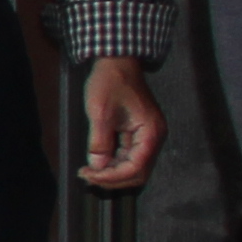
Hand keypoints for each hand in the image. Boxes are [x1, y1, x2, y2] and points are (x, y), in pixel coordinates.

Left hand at [78, 57, 163, 190]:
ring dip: (112, 173)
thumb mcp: (101, 112)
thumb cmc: (110, 83)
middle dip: (113, 178)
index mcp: (151, 133)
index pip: (136, 167)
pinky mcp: (138, 133)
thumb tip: (97, 166)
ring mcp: (147, 136)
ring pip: (133, 166)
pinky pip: (128, 156)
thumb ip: (100, 141)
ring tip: (89, 171)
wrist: (116, 62)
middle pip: (138, 172)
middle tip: (87, 176)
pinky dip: (113, 163)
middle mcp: (154, 137)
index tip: (89, 175)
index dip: (112, 176)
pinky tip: (96, 162)